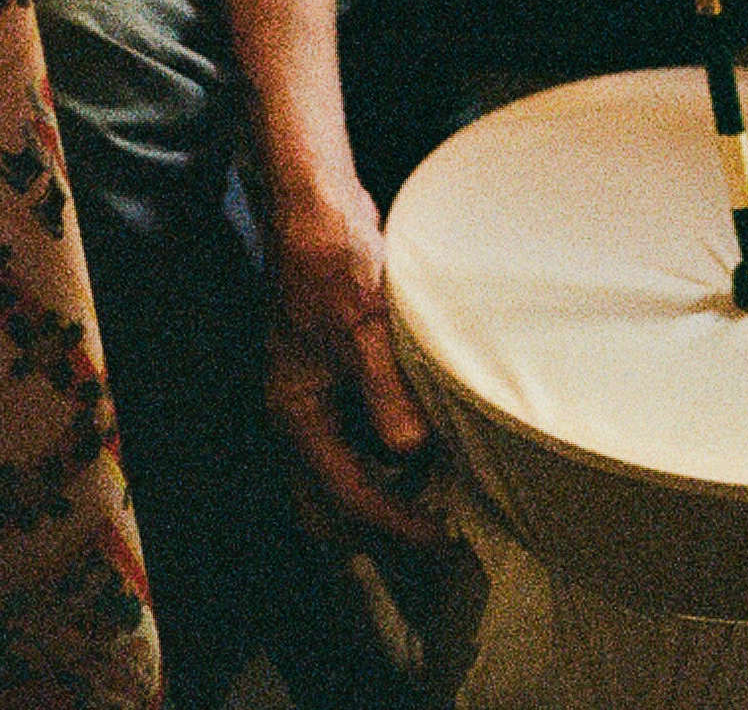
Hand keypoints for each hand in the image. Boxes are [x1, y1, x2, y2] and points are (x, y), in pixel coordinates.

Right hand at [264, 178, 441, 545]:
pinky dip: (398, 442)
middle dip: (389, 515)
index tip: (441, 538)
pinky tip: (434, 438)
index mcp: (299, 412)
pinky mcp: (340, 367)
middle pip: (343, 489)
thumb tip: (411, 452)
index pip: (347, 493)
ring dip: (396, 479)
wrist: (318, 208)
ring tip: (449, 489)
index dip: (395, 522)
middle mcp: (305, 410)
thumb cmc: (332, 264)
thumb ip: (387, 395)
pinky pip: (367, 425)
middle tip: (445, 528)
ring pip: (357, 460)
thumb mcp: (364, 331)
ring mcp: (320, 389)